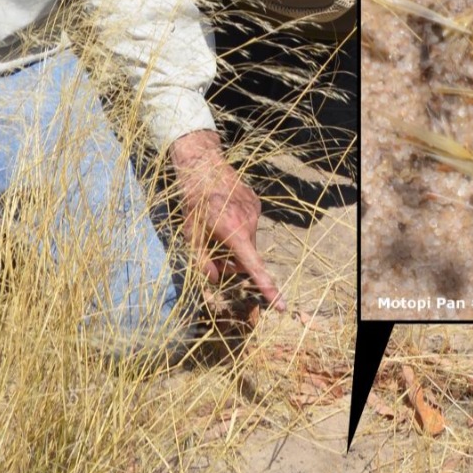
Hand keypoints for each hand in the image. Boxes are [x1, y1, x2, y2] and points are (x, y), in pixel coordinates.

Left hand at [169, 130, 283, 308]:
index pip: (254, 267)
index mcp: (234, 233)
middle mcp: (249, 223)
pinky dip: (239, 227)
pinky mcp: (256, 202)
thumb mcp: (191, 235)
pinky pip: (250, 224)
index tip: (281, 306)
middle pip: (248, 256)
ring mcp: (255, 211)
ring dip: (236, 243)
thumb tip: (215, 279)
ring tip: (215, 227)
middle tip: (213, 251)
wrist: (202, 166)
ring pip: (249, 240)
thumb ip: (203, 261)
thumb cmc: (193, 202)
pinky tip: (224, 214)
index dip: (267, 288)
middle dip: (234, 261)